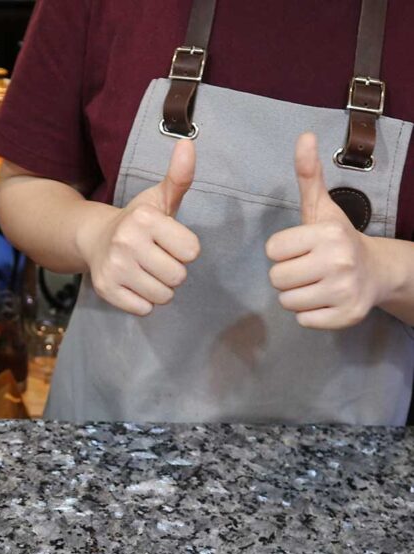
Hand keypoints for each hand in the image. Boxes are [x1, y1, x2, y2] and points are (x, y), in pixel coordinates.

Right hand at [75, 139, 200, 315]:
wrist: (94, 238)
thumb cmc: (137, 221)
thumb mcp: (160, 198)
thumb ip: (179, 177)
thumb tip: (188, 143)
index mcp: (145, 219)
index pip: (192, 252)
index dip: (184, 249)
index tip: (169, 242)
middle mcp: (127, 243)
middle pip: (178, 277)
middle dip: (173, 271)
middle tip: (157, 259)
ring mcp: (114, 268)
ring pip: (162, 296)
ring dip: (160, 288)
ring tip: (147, 272)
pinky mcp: (107, 290)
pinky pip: (144, 309)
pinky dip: (143, 301)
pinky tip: (134, 284)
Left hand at [266, 132, 385, 329]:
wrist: (377, 271)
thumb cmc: (338, 239)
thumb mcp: (322, 207)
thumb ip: (309, 175)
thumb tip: (303, 137)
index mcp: (327, 234)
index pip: (273, 250)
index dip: (283, 251)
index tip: (301, 249)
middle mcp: (338, 261)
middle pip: (277, 279)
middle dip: (287, 275)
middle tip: (307, 269)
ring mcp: (343, 291)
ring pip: (287, 302)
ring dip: (296, 296)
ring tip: (315, 284)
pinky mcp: (345, 316)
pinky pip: (303, 321)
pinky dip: (310, 314)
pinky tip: (325, 300)